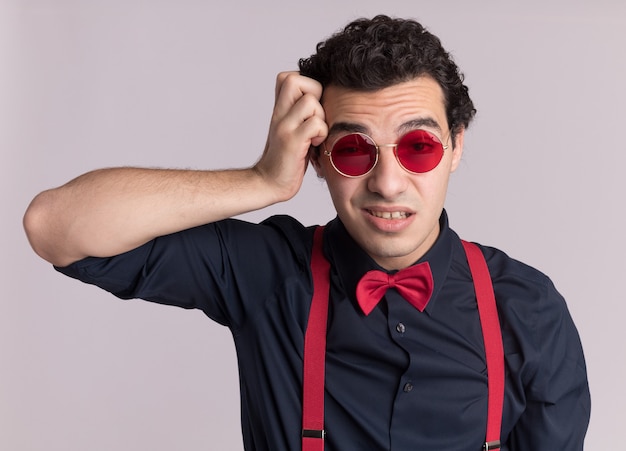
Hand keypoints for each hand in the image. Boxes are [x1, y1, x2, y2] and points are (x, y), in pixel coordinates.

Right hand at [254, 72, 327, 200]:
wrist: (268, 183)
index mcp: (279, 110)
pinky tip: (315, 145)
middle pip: (295, 80)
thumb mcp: (291, 130)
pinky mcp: (292, 142)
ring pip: (310, 101)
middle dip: (314, 93)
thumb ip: (300, 114)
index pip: (288, 77)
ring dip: (320, 117)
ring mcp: (284, 127)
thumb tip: (324, 99)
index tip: (311, 106)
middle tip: (315, 115)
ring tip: (315, 133)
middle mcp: (278, 114)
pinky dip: (321, 133)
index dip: (307, 85)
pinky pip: (315, 124)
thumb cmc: (286, 159)